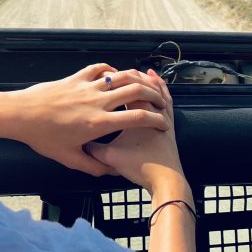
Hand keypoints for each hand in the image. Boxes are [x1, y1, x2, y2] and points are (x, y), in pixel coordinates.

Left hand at [10, 63, 169, 175]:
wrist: (20, 114)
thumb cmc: (42, 136)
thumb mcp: (68, 158)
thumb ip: (92, 166)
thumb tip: (108, 173)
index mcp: (99, 123)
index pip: (138, 117)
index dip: (156, 120)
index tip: (163, 124)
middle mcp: (97, 101)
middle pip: (135, 90)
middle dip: (154, 95)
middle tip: (160, 101)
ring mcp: (87, 86)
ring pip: (120, 76)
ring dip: (137, 79)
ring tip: (144, 85)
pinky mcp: (76, 78)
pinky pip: (99, 68)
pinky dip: (111, 70)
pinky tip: (115, 75)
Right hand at [86, 70, 187, 195]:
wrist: (166, 180)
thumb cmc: (140, 166)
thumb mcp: (111, 157)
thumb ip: (94, 148)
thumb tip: (82, 142)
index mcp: (136, 113)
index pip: (126, 89)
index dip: (115, 81)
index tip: (104, 76)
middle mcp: (152, 110)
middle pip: (143, 86)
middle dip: (134, 76)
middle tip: (122, 72)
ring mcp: (163, 117)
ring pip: (159, 92)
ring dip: (151, 82)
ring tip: (146, 73)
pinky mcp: (169, 125)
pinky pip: (168, 103)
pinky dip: (164, 93)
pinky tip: (161, 91)